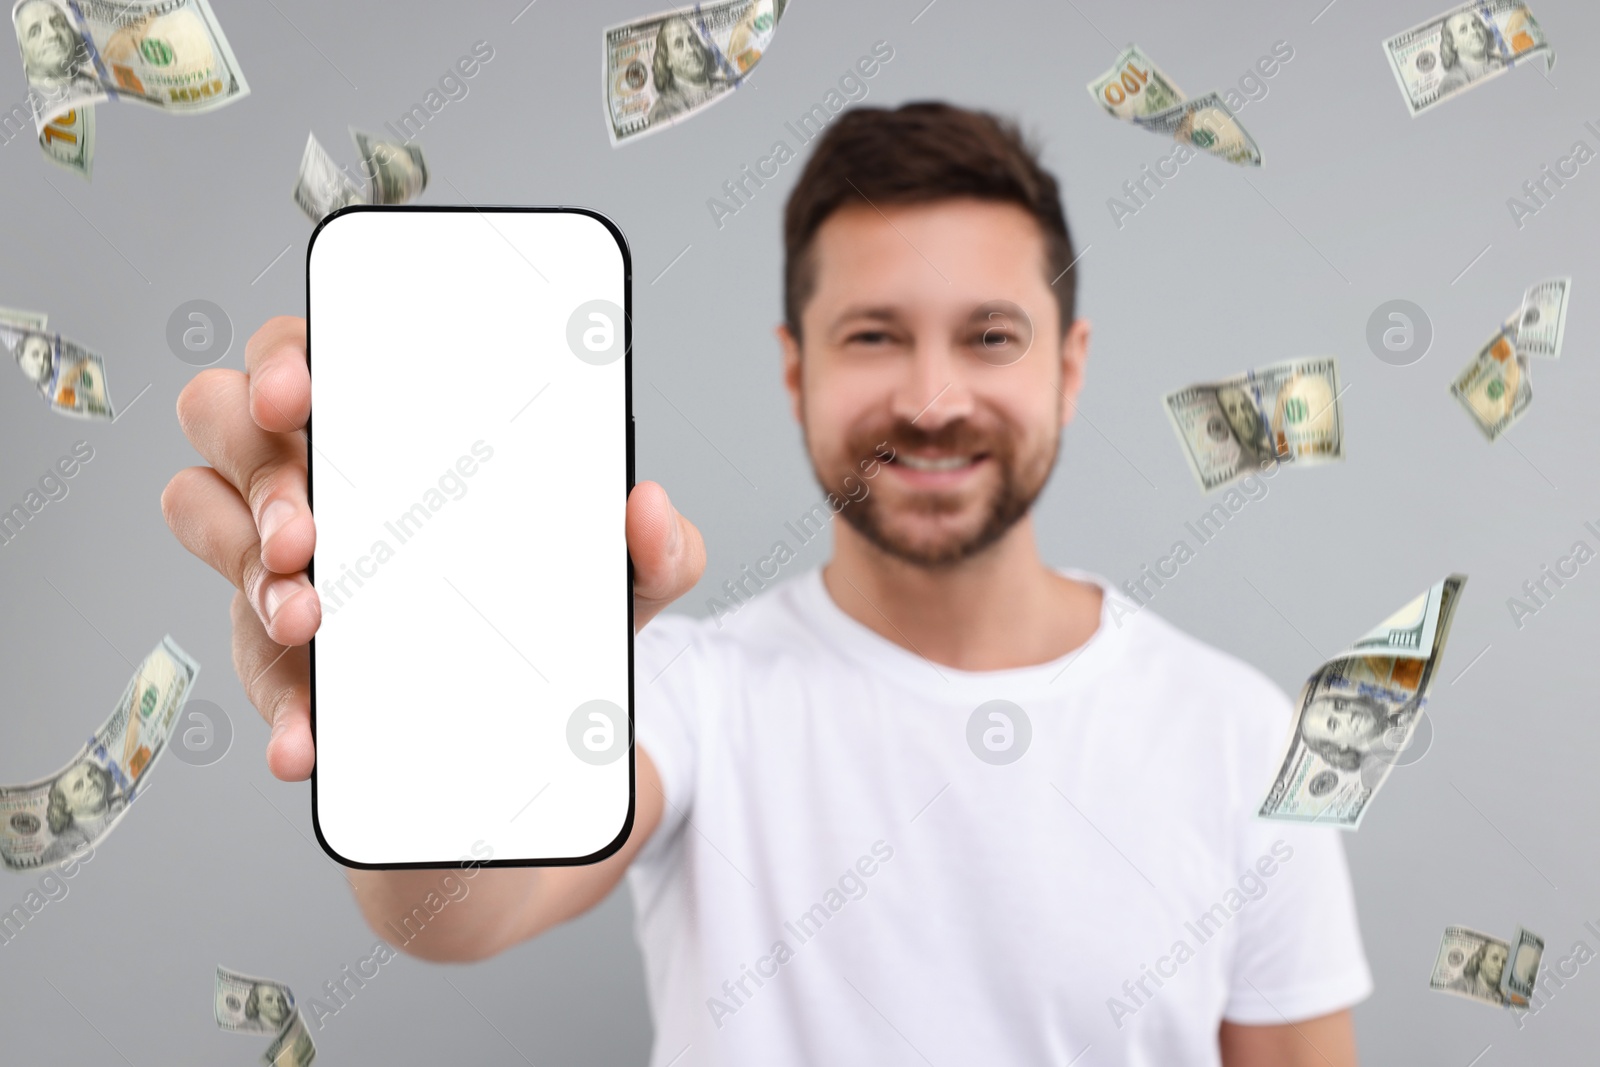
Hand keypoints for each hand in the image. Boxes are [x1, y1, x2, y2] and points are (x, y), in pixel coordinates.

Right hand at [162, 316, 703, 781]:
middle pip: (225, 420)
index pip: (312, 352)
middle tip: (309, 526)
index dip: (287, 356)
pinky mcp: (278, 653)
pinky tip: (310, 736)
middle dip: (256, 466)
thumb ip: (659, 546)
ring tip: (309, 616)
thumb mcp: (623, 577)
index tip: (300, 390)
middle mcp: (321, 477)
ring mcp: (285, 560)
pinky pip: (248, 663)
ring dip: (246, 564)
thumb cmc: (557, 608)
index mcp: (393, 430)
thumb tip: (649, 507)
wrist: (537, 732)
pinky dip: (279, 702)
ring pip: (202, 517)